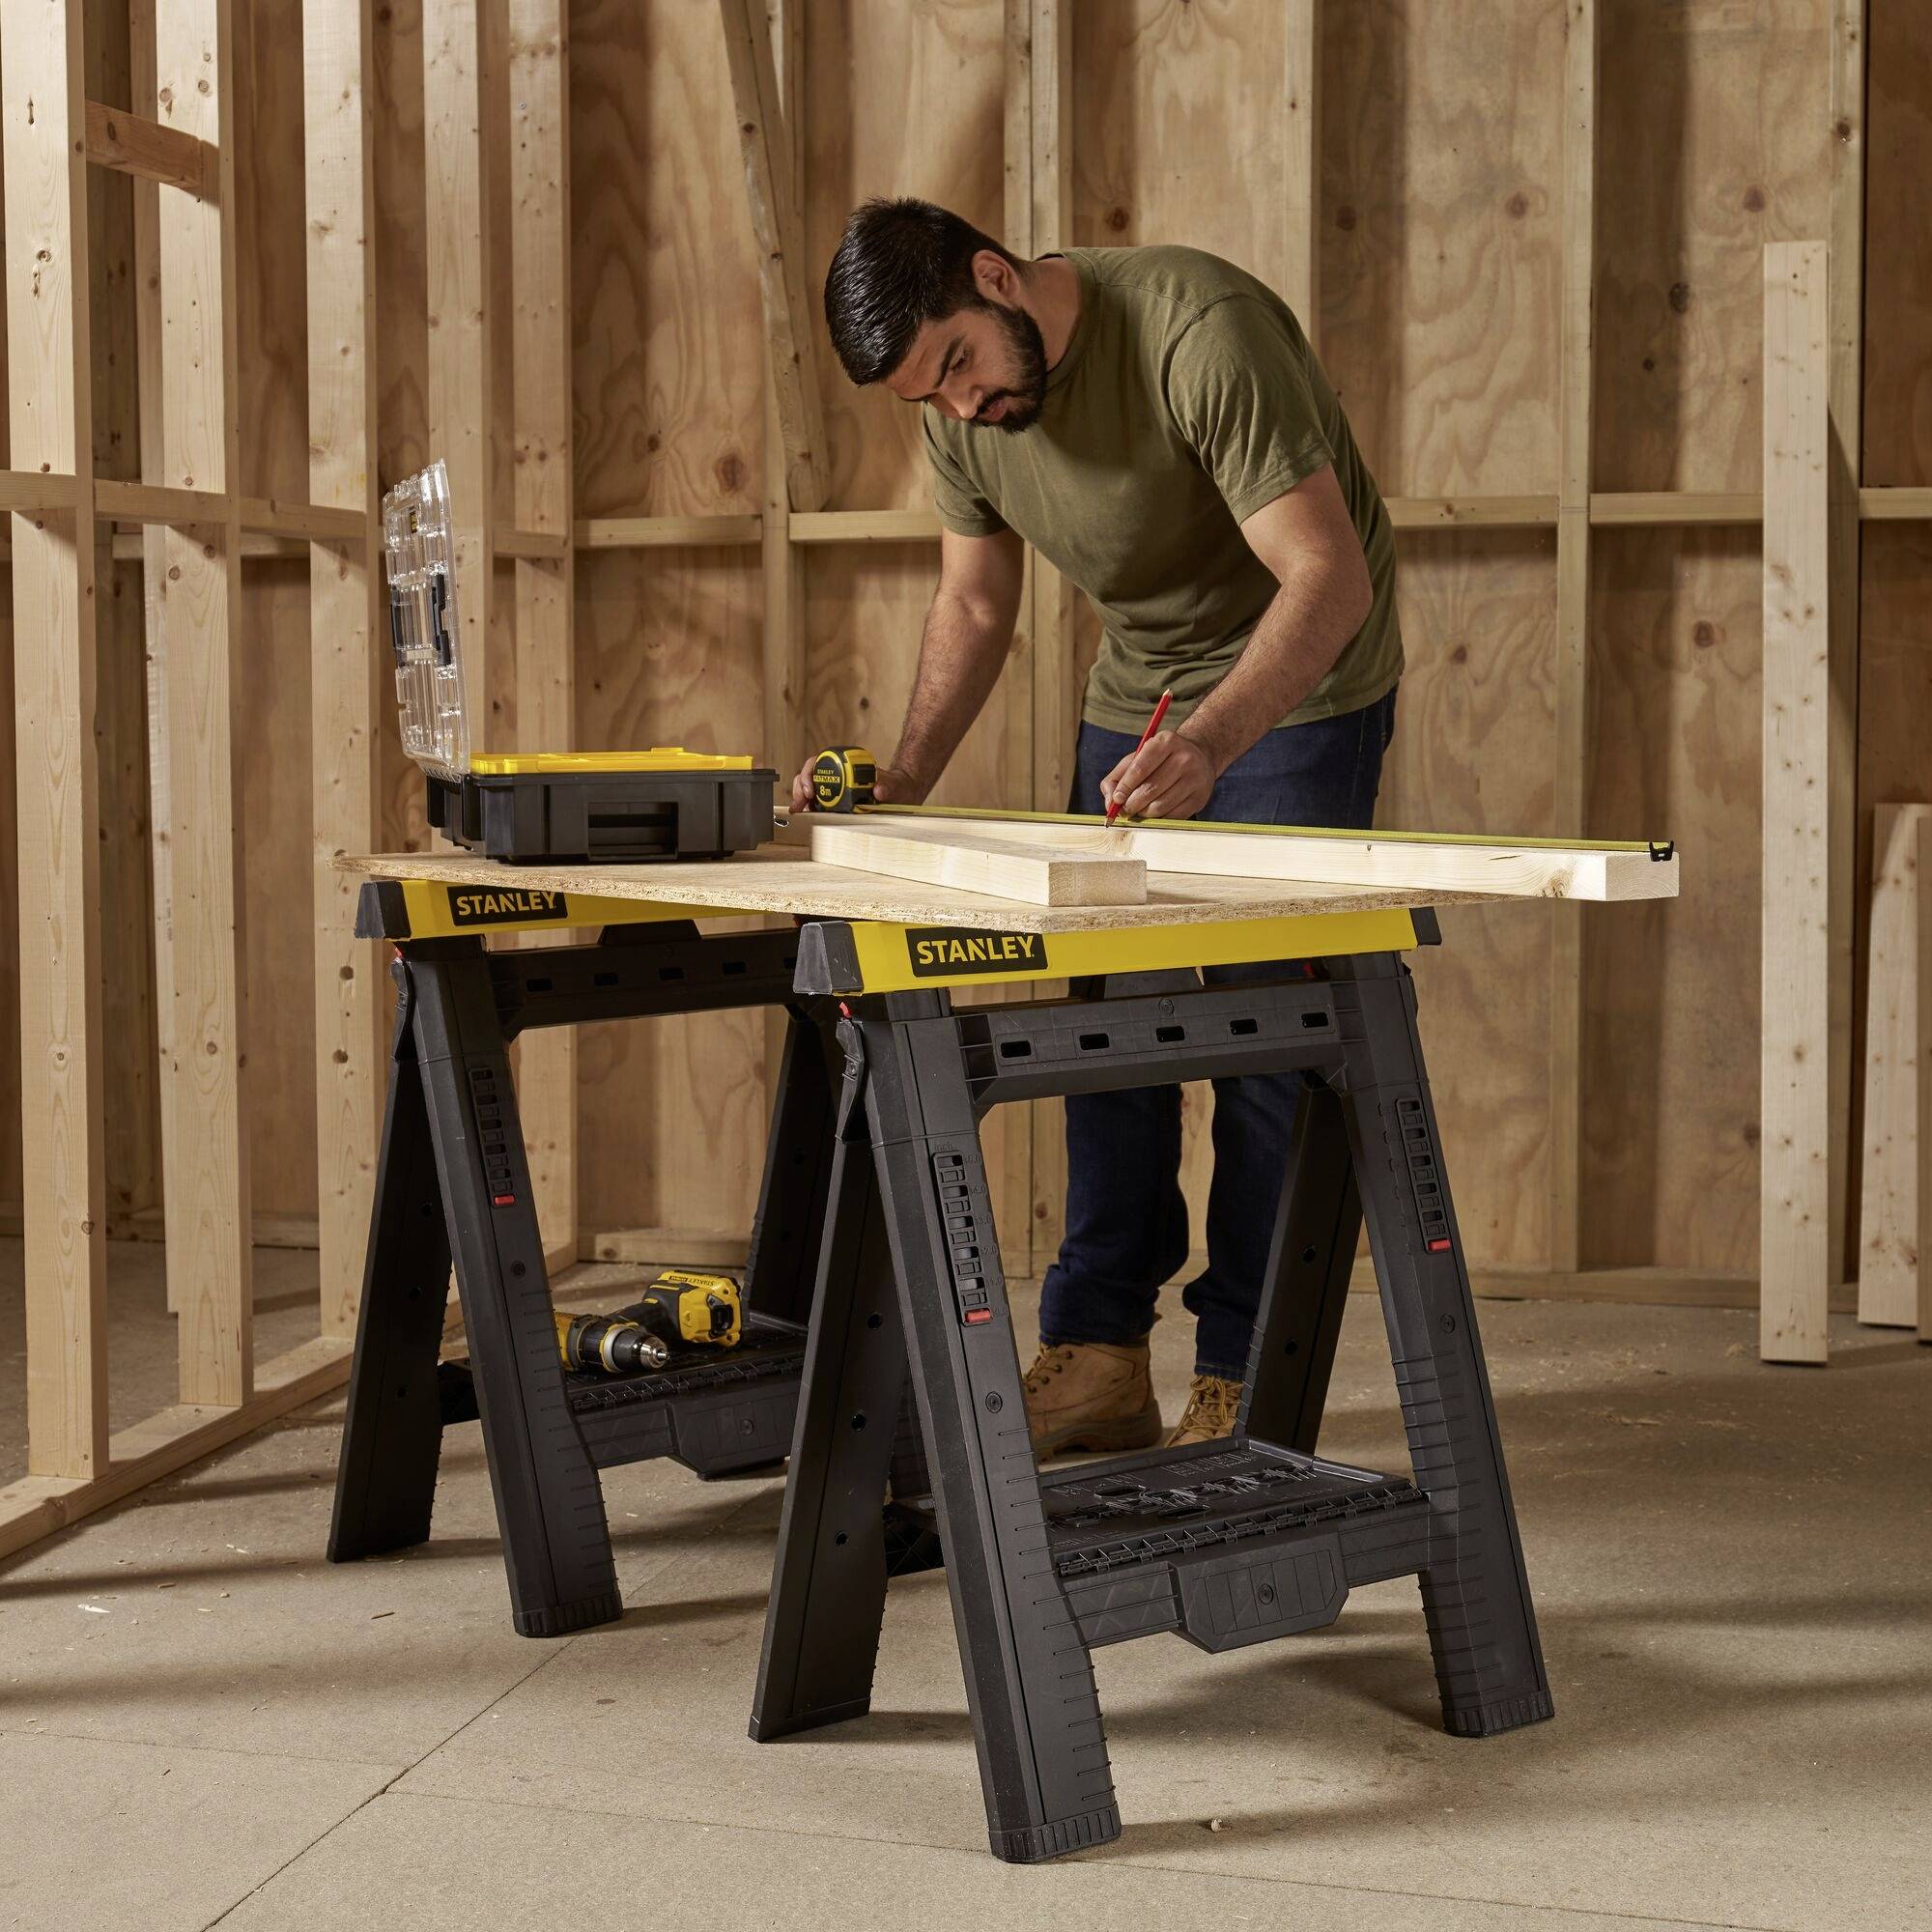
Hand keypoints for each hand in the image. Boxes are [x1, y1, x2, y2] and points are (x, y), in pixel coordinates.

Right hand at [788, 756, 930, 810]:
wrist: (904, 796)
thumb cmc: (899, 788)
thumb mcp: (897, 786)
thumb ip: (889, 786)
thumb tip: (879, 791)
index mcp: (849, 765)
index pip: (820, 761)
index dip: (810, 773)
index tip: (811, 790)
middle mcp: (840, 774)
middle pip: (811, 775)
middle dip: (800, 788)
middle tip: (800, 804)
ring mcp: (837, 788)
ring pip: (810, 788)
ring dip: (801, 798)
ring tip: (798, 811)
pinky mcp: (838, 802)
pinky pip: (819, 802)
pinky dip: (809, 808)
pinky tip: (805, 816)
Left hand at [1101, 730, 1217, 822]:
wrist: (1200, 757)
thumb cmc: (1160, 760)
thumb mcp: (1138, 758)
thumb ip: (1117, 777)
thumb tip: (1110, 801)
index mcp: (1166, 742)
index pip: (1139, 769)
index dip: (1124, 787)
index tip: (1116, 799)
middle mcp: (1184, 758)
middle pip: (1149, 790)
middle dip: (1131, 804)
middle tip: (1125, 809)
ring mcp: (1195, 779)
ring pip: (1160, 807)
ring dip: (1143, 813)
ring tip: (1140, 809)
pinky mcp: (1200, 798)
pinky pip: (1172, 817)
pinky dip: (1158, 819)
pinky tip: (1155, 811)